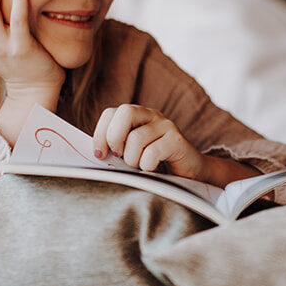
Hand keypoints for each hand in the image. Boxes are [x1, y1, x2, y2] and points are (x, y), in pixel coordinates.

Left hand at [93, 105, 255, 185]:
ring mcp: (165, 125)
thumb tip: (96, 153)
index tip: (100, 155)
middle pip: (125, 113)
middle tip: (119, 157)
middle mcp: (151, 115)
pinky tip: (153, 169)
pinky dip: (147, 166)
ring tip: (140, 166)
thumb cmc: (154, 164)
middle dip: (115, 138)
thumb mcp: (131, 153)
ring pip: (136, 139)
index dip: (100, 133)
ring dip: (132, 160)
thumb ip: (116, 147)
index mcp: (136, 116)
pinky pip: (152, 153)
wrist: (189, 173)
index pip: (110, 113)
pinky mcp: (177, 140)